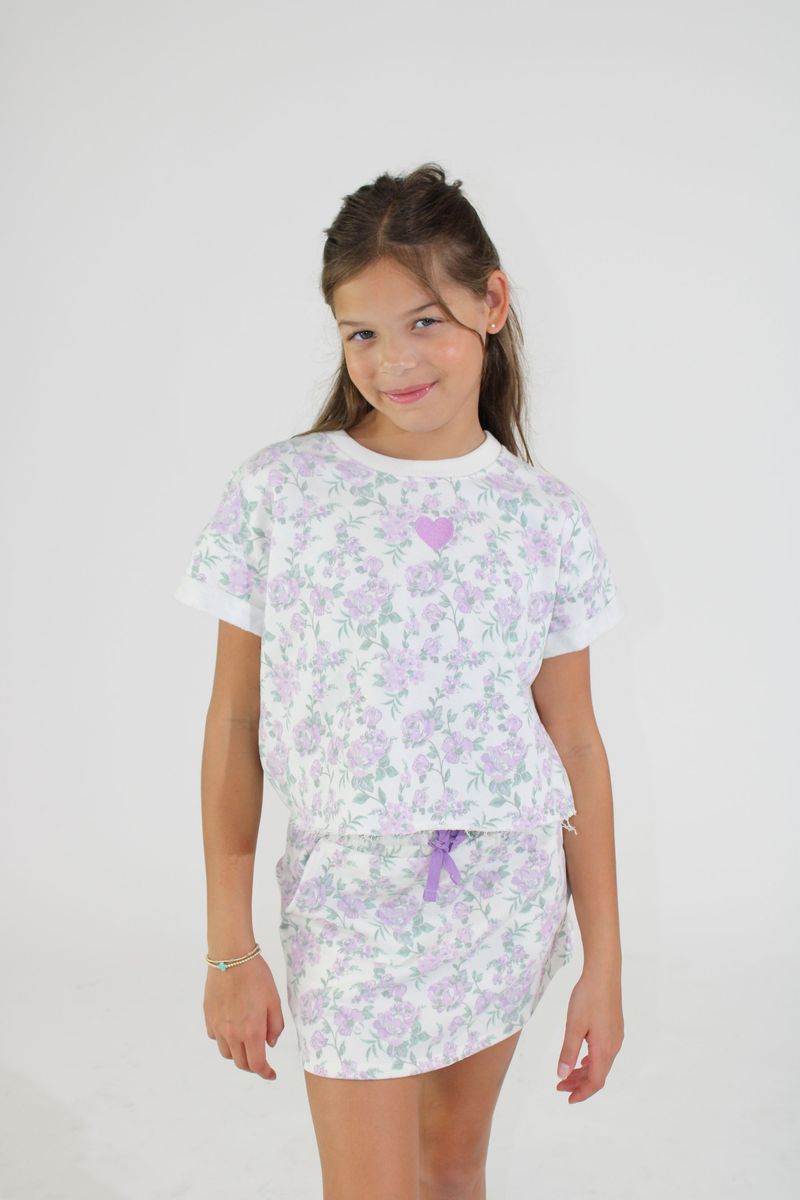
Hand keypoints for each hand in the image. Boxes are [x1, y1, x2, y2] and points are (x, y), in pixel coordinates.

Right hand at [204, 954, 285, 1080]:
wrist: (231, 957)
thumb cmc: (257, 976)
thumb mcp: (274, 1000)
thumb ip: (275, 1026)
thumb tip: (270, 1044)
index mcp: (251, 1031)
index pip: (257, 1064)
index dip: (265, 1073)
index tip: (272, 1074)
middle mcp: (232, 1034)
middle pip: (240, 1062)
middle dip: (253, 1065)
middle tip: (262, 1058)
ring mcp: (218, 1027)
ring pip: (227, 1053)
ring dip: (238, 1054)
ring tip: (246, 1043)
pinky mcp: (208, 1017)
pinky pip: (215, 1038)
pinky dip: (225, 1040)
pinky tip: (232, 1029)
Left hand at [555, 967, 623, 1102]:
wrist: (604, 974)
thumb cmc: (588, 998)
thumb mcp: (574, 1026)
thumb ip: (568, 1052)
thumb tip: (562, 1075)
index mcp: (604, 1049)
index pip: (595, 1082)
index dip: (582, 1093)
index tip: (567, 1098)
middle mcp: (613, 1046)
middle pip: (598, 1074)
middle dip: (579, 1084)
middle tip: (560, 1086)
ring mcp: (616, 1037)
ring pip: (601, 1063)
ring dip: (584, 1072)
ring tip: (567, 1074)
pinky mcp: (614, 1028)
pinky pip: (604, 1053)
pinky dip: (591, 1061)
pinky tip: (582, 1059)